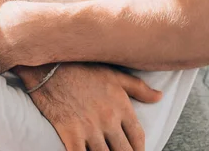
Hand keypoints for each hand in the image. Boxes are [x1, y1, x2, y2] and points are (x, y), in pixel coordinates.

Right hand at [19, 63, 161, 150]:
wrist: (49, 65)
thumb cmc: (81, 67)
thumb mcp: (113, 73)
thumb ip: (138, 87)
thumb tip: (159, 97)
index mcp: (121, 105)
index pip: (138, 138)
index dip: (139, 150)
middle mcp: (108, 119)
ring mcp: (89, 128)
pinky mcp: (70, 134)